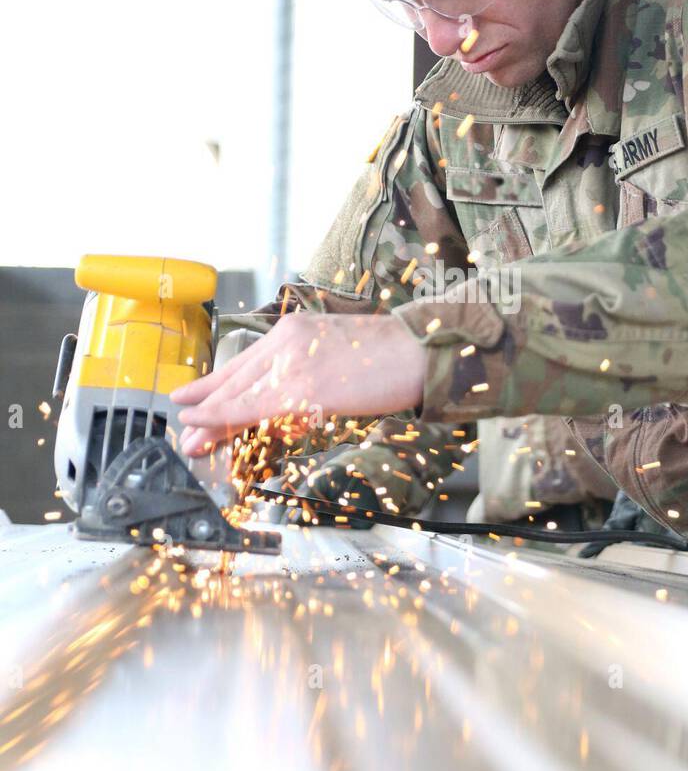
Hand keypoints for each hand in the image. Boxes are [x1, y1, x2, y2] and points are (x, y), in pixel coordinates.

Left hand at [170, 312, 425, 455]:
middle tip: (184, 428)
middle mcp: (285, 341)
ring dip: (209, 418)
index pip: (246, 364)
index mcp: (294, 331)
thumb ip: (306, 373)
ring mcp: (291, 363)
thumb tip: (287, 407)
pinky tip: (200, 423)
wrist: (420, 351)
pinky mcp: (300, 388)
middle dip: (207, 407)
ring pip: (237, 395)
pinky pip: (250, 407)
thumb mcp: (336, 355)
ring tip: (189, 438)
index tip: (195, 400)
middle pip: (236, 380)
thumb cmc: (390, 357)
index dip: (217, 387)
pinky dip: (220, 416)